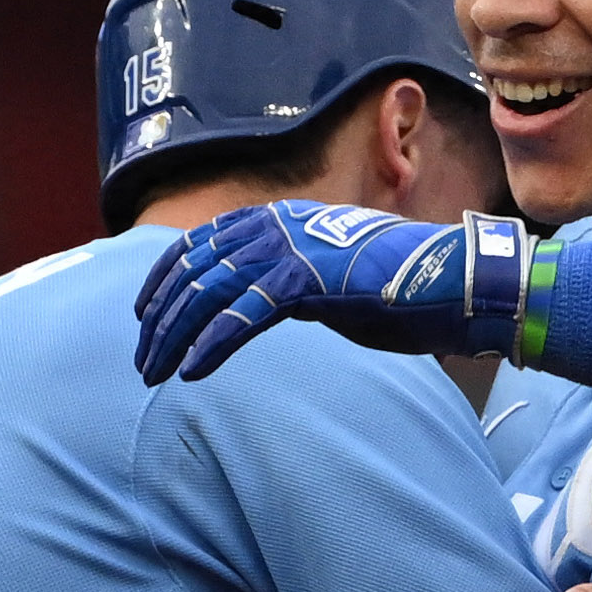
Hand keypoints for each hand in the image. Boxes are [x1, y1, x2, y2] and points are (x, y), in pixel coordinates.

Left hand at [135, 203, 527, 383]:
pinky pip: (242, 317)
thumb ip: (288, 281)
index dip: (164, 281)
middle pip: (195, 271)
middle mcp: (276, 226)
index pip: (199, 244)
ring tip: (155, 373)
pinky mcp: (304, 283)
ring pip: (209, 294)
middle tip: (142, 360)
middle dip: (161, 319)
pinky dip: (212, 345)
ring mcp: (290, 251)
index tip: (144, 316)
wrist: (449, 282)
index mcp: (278, 219)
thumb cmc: (397, 285)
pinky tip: (193, 372)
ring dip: (175, 337)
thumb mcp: (327, 275)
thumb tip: (259, 302)